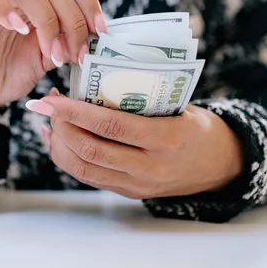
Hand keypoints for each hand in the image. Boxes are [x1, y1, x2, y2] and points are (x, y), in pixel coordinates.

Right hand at [0, 0, 105, 132]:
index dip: (87, 0)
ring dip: (45, 18)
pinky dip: (0, 7)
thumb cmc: (14, 71)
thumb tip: (97, 35)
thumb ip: (69, 41)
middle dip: (72, 18)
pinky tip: (18, 29)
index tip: (101, 31)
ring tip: (50, 51)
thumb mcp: (50, 56)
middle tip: (76, 53)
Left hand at [26, 92, 244, 198]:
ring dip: (59, 144)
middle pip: (91, 151)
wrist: (219, 166)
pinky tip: (57, 139)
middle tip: (47, 105)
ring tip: (50, 120)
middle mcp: (149, 168)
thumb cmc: (197, 126)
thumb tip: (97, 75)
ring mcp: (137, 184)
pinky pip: (89, 177)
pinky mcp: (128, 192)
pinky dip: (67, 158)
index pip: (111, 126)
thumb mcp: (179, 106)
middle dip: (60, 127)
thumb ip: (143, 97)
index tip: (52, 98)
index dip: (76, 112)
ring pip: (83, 169)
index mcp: (165, 140)